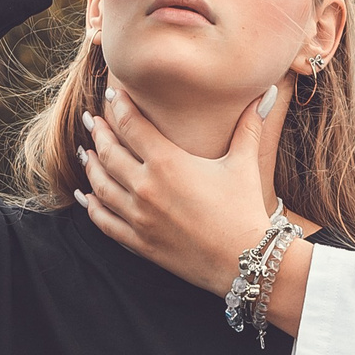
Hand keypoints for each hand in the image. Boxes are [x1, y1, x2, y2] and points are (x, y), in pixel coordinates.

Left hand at [76, 80, 295, 298]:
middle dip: (99, 132)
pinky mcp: (139, 241)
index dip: (118, 106)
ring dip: (91, 165)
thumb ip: (249, 126)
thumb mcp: (244, 163)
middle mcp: (146, 186)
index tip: (112, 95)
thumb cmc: (245, 210)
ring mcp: (139, 216)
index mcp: (168, 162)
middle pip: (108, 151)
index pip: (131, 125)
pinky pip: (104, 221)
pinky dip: (91, 206)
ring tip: (88, 152)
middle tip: (93, 120)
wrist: (245, 261)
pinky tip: (85, 196)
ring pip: (100, 184)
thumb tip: (268, 94)